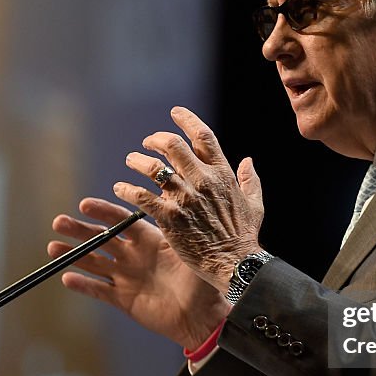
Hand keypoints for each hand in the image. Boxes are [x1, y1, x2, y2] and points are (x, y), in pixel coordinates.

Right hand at [48, 197, 229, 349]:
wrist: (204, 318)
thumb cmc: (205, 283)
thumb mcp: (192, 252)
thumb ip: (181, 230)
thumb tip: (179, 202)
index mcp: (151, 240)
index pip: (122, 221)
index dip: (104, 212)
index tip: (84, 204)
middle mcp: (135, 256)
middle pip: (102, 239)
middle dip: (80, 230)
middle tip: (59, 222)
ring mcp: (127, 278)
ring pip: (94, 263)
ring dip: (73, 255)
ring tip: (52, 247)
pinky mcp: (124, 300)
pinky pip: (99, 291)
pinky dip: (83, 285)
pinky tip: (66, 278)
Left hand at [113, 107, 264, 292]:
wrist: (234, 263)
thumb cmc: (244, 236)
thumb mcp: (255, 204)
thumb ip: (250, 179)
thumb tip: (248, 160)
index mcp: (222, 175)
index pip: (203, 136)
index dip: (187, 120)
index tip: (175, 112)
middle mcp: (203, 181)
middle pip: (174, 145)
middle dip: (157, 139)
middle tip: (148, 142)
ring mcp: (185, 199)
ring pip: (154, 168)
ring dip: (138, 161)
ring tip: (131, 160)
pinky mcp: (170, 218)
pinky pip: (142, 197)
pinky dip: (127, 190)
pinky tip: (120, 188)